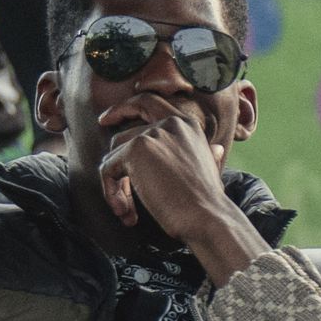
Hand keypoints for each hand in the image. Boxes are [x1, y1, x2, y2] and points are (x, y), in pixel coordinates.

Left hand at [96, 100, 265, 282]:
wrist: (206, 217)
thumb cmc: (207, 202)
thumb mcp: (209, 170)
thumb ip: (206, 154)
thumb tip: (216, 149)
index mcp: (187, 124)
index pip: (148, 103)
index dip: (123, 108)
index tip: (104, 120)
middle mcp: (170, 123)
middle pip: (123, 139)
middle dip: (119, 170)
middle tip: (123, 202)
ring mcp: (152, 134)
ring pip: (113, 157)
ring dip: (116, 187)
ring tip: (128, 211)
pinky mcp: (135, 149)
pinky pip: (107, 169)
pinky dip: (110, 192)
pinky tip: (127, 213)